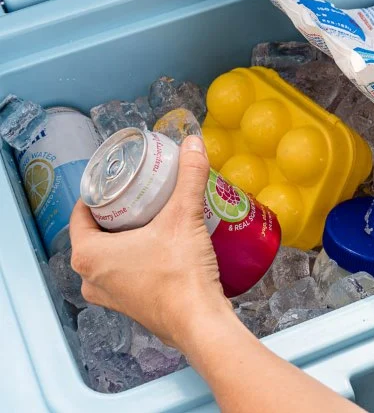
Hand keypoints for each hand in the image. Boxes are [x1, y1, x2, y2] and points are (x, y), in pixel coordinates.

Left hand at [69, 136, 230, 348]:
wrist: (200, 322)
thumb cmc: (180, 275)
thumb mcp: (184, 218)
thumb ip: (189, 178)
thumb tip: (193, 144)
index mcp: (89, 255)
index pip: (81, 213)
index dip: (101, 192)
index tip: (120, 179)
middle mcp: (91, 278)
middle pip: (97, 233)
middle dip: (118, 212)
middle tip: (142, 193)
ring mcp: (110, 296)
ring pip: (111, 255)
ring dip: (129, 236)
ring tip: (155, 216)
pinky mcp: (131, 306)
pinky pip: (126, 273)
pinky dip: (139, 257)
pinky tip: (163, 245)